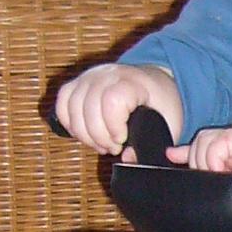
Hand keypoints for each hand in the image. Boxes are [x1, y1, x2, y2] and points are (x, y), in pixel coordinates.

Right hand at [55, 63, 181, 154]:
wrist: (155, 82)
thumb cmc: (161, 103)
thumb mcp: (168, 125)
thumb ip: (151, 145)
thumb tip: (127, 158)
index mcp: (133, 81)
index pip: (112, 100)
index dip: (113, 126)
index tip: (122, 139)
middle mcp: (108, 74)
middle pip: (88, 107)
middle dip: (99, 136)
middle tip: (113, 147)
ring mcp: (89, 76)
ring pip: (72, 107)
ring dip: (84, 134)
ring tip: (101, 143)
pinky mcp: (78, 83)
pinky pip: (62, 104)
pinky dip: (70, 123)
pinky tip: (85, 134)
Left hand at [176, 127, 231, 184]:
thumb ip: (214, 175)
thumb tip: (181, 163)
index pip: (199, 145)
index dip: (185, 153)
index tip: (174, 158)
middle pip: (199, 142)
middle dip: (197, 162)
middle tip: (210, 179)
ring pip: (206, 140)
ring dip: (205, 161)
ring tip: (218, 176)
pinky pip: (220, 144)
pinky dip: (214, 158)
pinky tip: (221, 171)